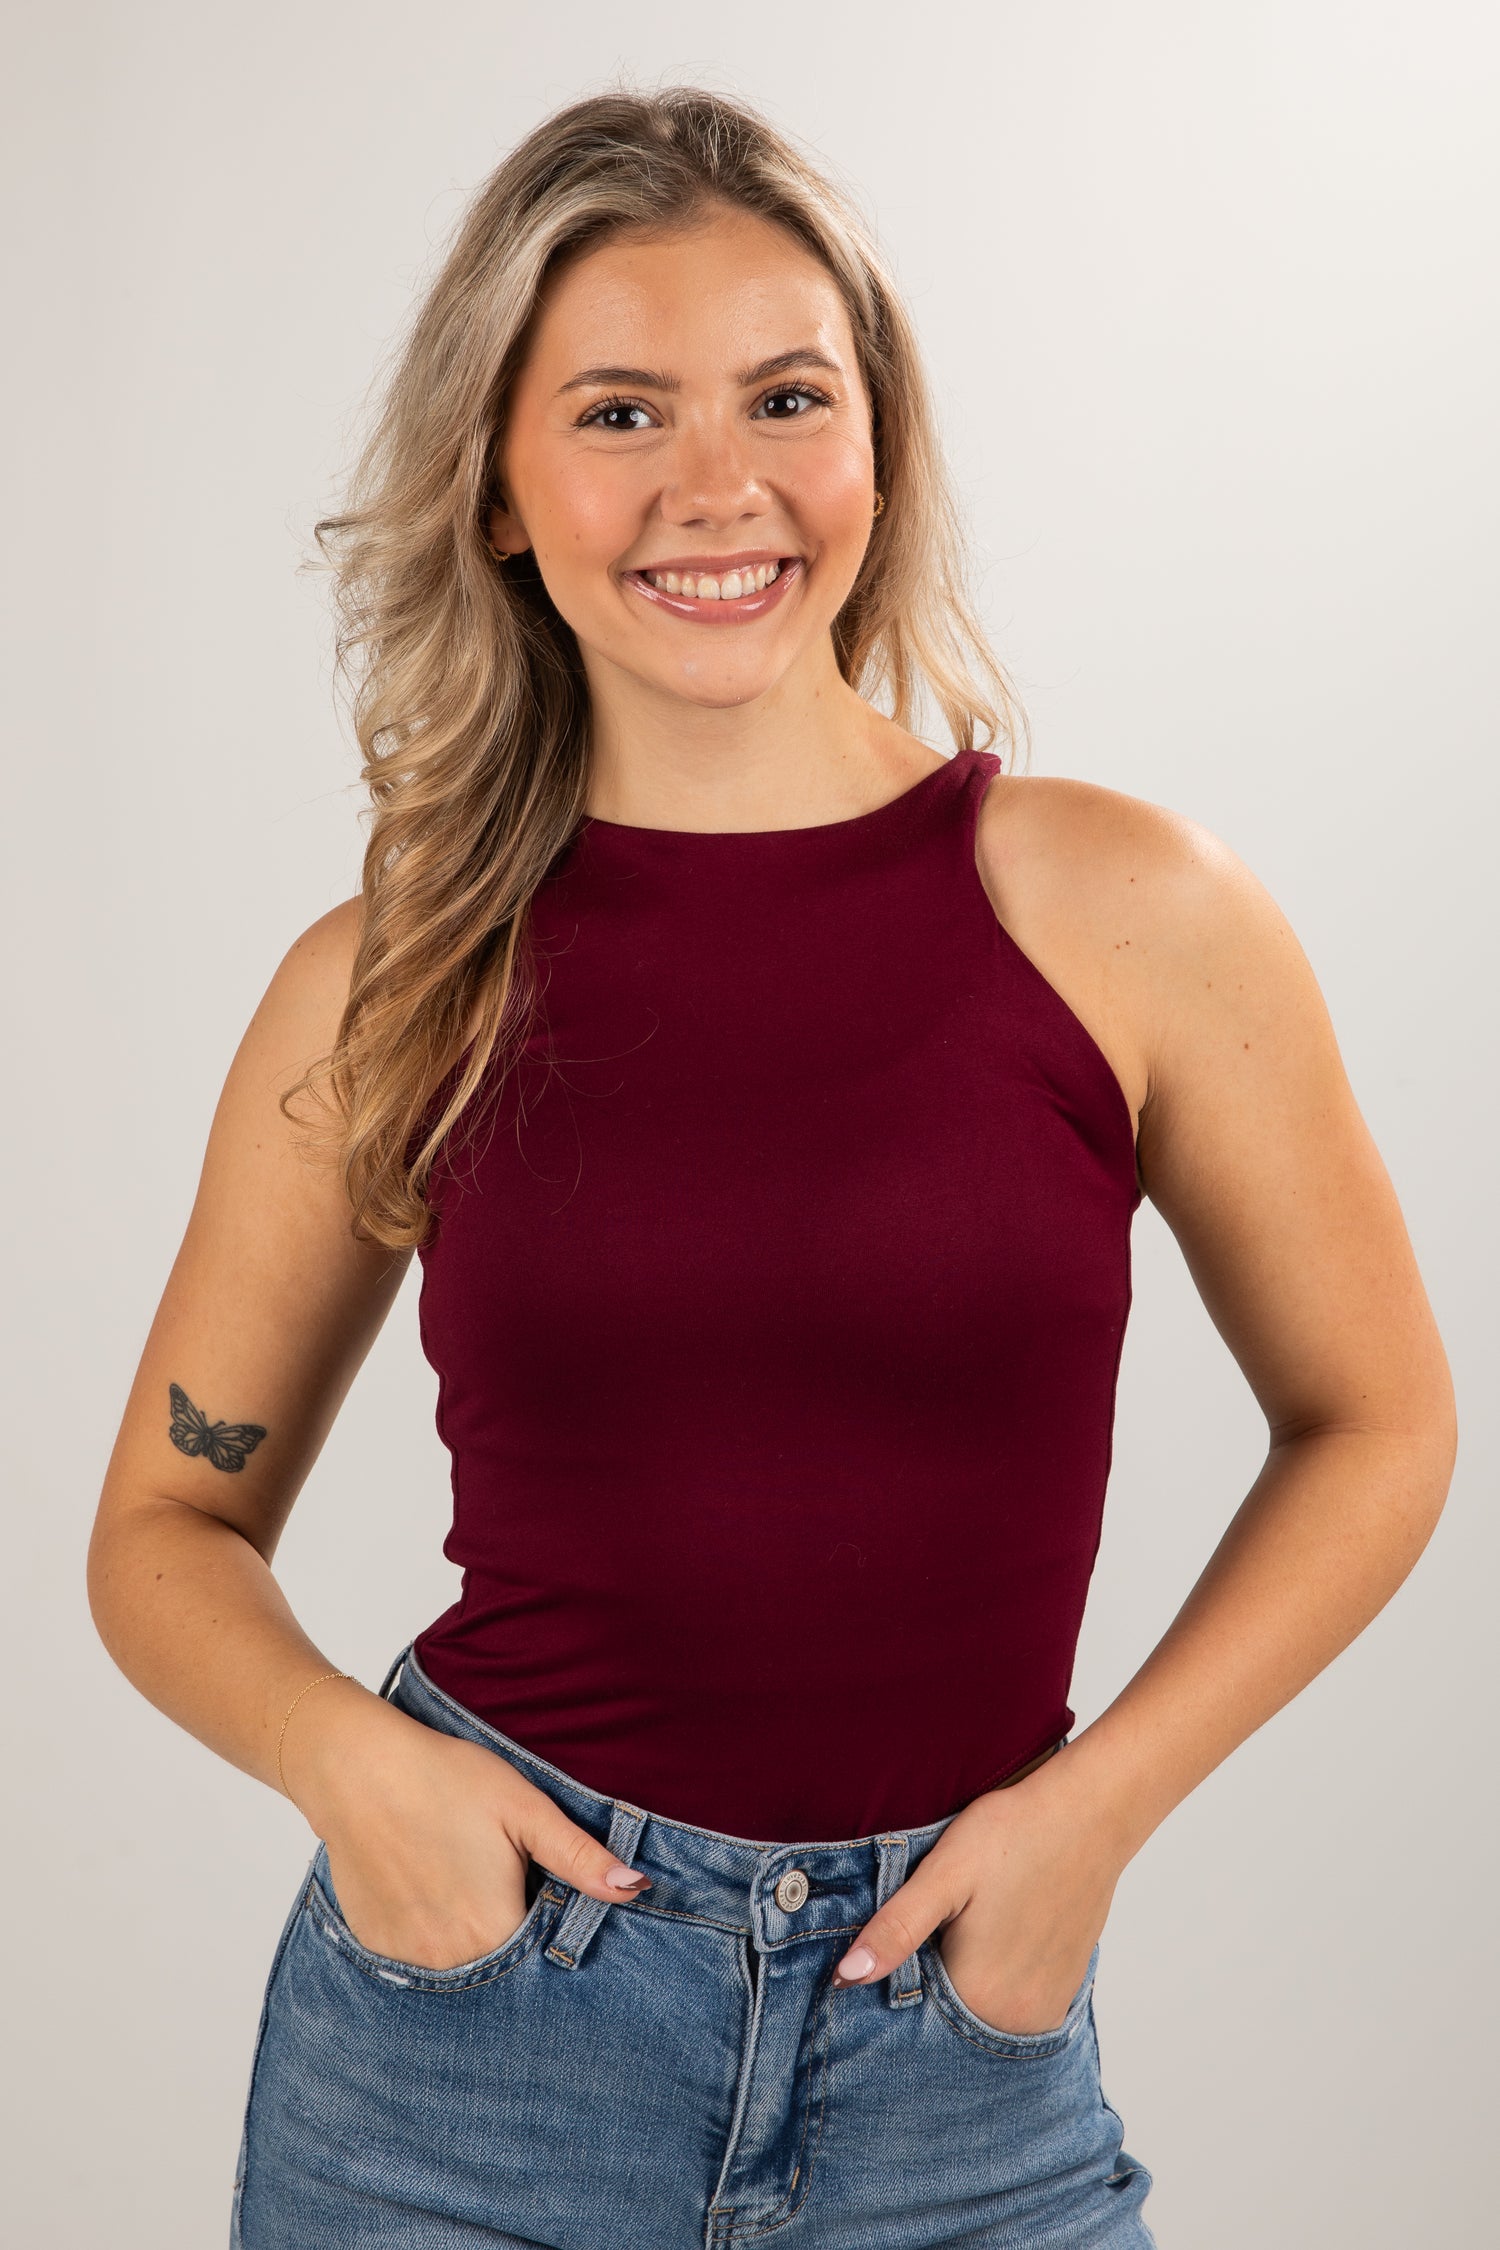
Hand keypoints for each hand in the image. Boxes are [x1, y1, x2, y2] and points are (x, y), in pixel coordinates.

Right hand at [282, 1686, 651, 1972]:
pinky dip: (430, 1937)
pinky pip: (416, 1959)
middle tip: (496, 1878)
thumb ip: (579, 1857)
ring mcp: (406, 1958)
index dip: (548, 1925)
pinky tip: (428, 1890)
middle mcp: (450, 1959)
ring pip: (458, 1965)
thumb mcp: (524, 1808)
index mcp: (494, 1929)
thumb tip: (635, 1888)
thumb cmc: (446, 1779)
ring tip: (462, 1881)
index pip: (544, 1955)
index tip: (539, 1892)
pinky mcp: (375, 1947)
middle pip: (501, 1964)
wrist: (358, 1768)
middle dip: (511, 1935)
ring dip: (470, 1940)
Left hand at [830, 1746, 1125, 2035]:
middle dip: (928, 1982)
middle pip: (949, 2016)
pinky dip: (996, 1979)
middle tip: (939, 1920)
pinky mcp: (1067, 1987)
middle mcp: (1018, 2017)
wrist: (1090, 1810)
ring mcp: (1048, 2007)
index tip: (898, 1939)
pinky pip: (1014, 2001)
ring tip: (965, 1923)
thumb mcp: (943, 1874)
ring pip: (980, 2010)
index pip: (912, 2015)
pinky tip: (994, 1931)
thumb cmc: (1013, 1833)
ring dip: (963, 1981)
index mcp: (980, 1996)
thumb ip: (895, 1931)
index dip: (894, 1978)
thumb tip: (845, 1980)